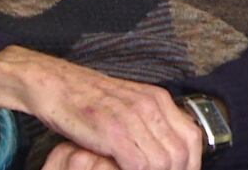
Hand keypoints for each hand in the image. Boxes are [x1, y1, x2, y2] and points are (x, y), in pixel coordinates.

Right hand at [0, 45, 203, 169]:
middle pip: (181, 154)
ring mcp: (131, 117)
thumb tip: (171, 151)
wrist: (55, 84)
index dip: (190, 164)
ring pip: (164, 163)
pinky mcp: (112, 131)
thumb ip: (151, 122)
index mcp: (157, 98)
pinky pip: (139, 166)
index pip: (192, 138)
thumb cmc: (89, 99)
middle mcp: (149, 105)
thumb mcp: (129, 104)